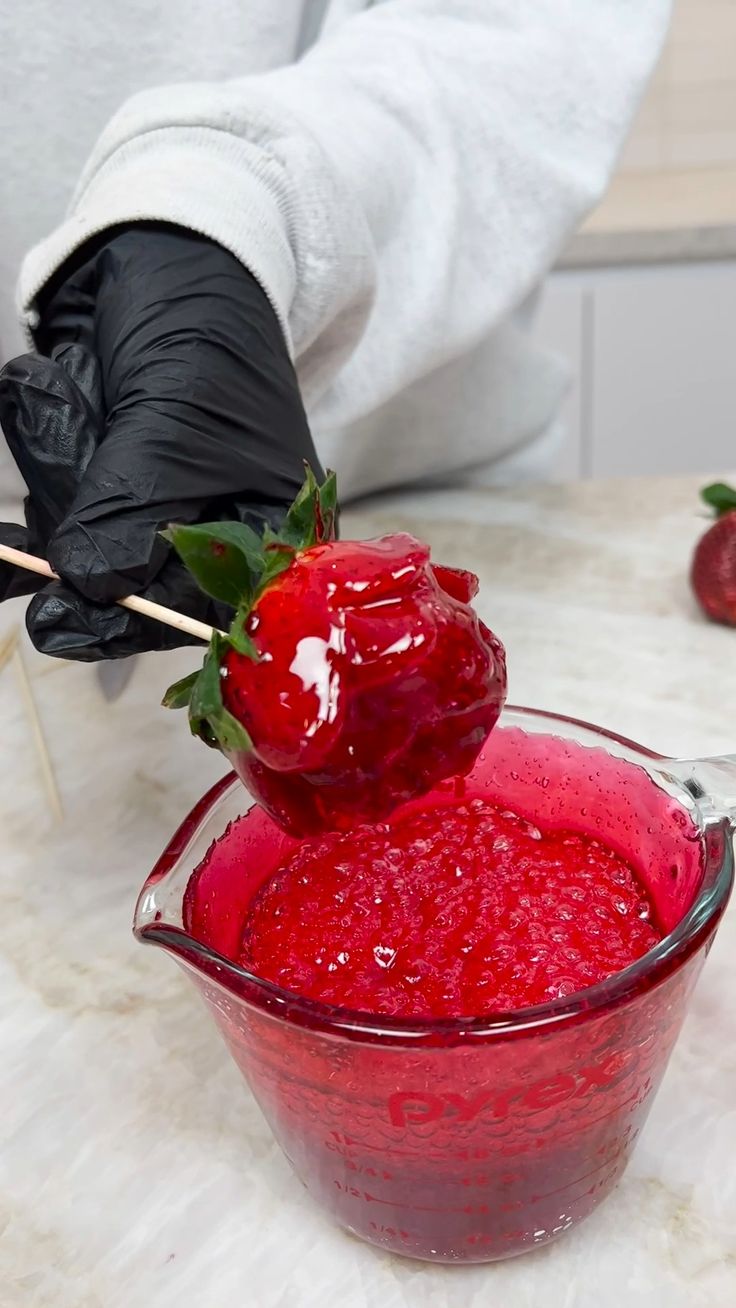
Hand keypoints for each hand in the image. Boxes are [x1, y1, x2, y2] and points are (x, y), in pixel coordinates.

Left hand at [0, 225, 320, 658]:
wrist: (165, 252)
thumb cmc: (203, 339)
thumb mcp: (170, 429)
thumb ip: (128, 514)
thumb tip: (85, 587)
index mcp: (266, 535)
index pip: (197, 613)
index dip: (124, 621)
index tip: (56, 619)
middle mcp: (210, 534)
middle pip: (123, 581)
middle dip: (79, 515)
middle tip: (78, 448)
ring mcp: (148, 508)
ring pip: (74, 538)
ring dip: (59, 459)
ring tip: (69, 390)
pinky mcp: (101, 480)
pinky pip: (50, 493)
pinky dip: (44, 435)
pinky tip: (55, 389)